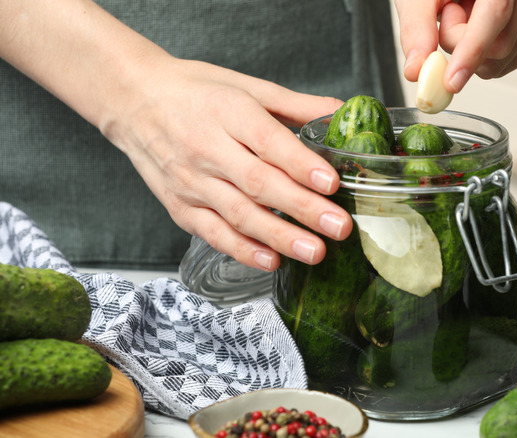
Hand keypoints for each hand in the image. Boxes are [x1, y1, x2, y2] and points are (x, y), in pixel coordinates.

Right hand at [104, 57, 351, 271]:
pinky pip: (213, 233)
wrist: (133, 100)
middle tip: (338, 227)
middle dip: (301, 209)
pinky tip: (271, 261)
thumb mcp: (247, 86)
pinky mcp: (179, 207)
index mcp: (228, 111)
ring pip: (238, 214)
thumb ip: (297, 104)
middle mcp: (207, 148)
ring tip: (315, 252)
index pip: (268, 142)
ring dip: (279, 236)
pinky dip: (242, 250)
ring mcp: (190, 181)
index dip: (300, 164)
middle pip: (258, 183)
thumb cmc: (196, 92)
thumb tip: (344, 112)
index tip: (330, 183)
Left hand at [395, 0, 516, 91]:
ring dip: (472, 48)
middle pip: (498, 47)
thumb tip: (417, 69)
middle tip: (449, 13)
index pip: (496, 13)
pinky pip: (509, 62)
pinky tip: (481, 24)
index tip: (452, 79)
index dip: (472, 49)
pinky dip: (486, 54)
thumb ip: (418, 27)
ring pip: (502, 61)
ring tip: (467, 12)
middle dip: (461, 44)